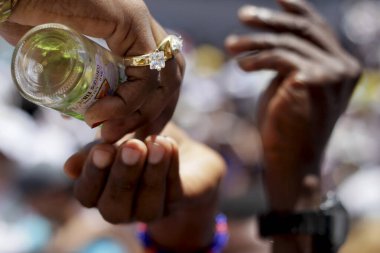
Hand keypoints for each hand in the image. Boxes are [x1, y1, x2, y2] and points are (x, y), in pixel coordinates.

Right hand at [1, 0, 183, 141]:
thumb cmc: (27, 14)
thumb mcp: (56, 54)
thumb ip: (70, 77)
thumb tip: (71, 110)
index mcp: (134, 30)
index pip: (164, 74)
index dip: (155, 108)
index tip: (132, 134)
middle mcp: (143, 24)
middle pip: (171, 78)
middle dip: (153, 116)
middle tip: (124, 139)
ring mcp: (139, 19)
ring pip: (165, 79)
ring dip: (139, 115)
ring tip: (106, 133)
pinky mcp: (130, 19)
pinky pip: (144, 74)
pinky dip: (126, 103)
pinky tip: (99, 115)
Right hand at [64, 123, 225, 250]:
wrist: (173, 147)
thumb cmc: (136, 141)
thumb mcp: (113, 141)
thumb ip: (94, 153)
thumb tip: (69, 168)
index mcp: (99, 194)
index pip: (87, 194)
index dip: (93, 174)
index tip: (103, 148)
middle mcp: (122, 209)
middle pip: (114, 206)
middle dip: (123, 175)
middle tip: (132, 146)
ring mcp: (150, 210)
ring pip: (147, 202)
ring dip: (151, 171)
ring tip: (156, 143)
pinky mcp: (177, 203)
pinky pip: (173, 190)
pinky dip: (171, 166)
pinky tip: (169, 144)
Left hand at [225, 0, 360, 210]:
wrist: (290, 160)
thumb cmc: (285, 126)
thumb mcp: (290, 86)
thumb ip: (291, 62)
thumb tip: (272, 39)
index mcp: (341, 65)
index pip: (317, 29)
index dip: (296, 10)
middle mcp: (344, 66)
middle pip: (301, 30)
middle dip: (269, 20)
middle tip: (243, 16)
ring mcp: (333, 73)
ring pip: (286, 43)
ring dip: (254, 41)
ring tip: (230, 45)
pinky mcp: (314, 80)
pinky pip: (279, 58)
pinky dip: (257, 58)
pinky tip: (240, 64)